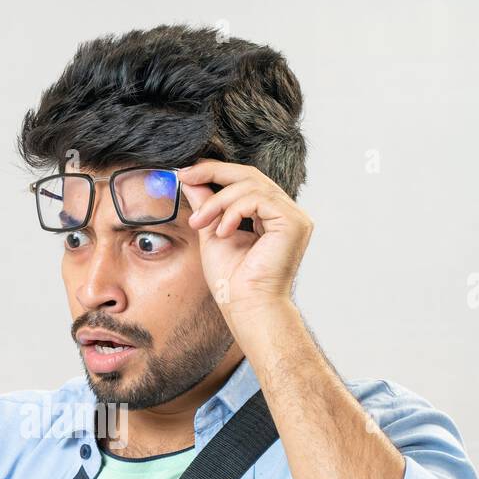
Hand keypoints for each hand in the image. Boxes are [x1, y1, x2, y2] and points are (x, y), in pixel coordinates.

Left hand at [178, 158, 312, 341]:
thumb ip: (206, 205)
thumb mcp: (212, 233)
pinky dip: (233, 211)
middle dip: (213, 173)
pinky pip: (258, 199)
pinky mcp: (292, 222)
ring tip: (200, 223)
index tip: (186, 173)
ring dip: (218, 201)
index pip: (246, 180)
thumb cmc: (232, 281)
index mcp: (271, 215)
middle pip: (250, 175)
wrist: (246, 307)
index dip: (216, 171)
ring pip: (251, 185)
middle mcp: (286, 213)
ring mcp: (293, 216)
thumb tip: (190, 180)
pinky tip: (223, 232)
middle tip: (185, 177)